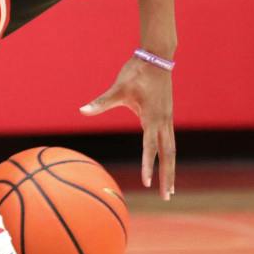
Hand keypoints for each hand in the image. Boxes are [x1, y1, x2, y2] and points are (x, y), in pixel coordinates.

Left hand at [80, 56, 176, 199]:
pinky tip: (167, 165)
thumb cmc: (136, 72)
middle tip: (167, 197)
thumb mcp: (117, 88)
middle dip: (167, 177)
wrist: (157, 56)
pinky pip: (170, 141)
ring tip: (171, 189)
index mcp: (152, 117)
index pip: (150, 147)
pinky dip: (170, 156)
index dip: (148, 165)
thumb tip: (82, 110)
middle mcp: (163, 121)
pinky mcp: (167, 116)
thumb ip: (101, 102)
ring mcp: (168, 119)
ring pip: (172, 150)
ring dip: (171, 169)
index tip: (147, 183)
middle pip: (168, 155)